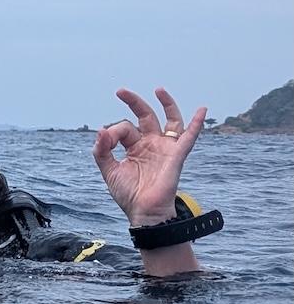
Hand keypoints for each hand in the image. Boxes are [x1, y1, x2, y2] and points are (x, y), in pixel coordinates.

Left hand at [92, 88, 204, 225]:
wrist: (144, 213)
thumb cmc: (129, 194)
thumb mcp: (109, 170)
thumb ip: (102, 151)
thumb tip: (100, 129)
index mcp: (135, 147)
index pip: (124, 128)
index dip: (113, 132)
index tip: (106, 141)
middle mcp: (151, 144)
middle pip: (146, 116)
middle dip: (134, 102)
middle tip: (120, 91)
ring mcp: (165, 148)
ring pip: (170, 120)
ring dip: (166, 104)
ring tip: (158, 90)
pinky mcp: (176, 155)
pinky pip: (189, 137)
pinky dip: (196, 123)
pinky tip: (202, 110)